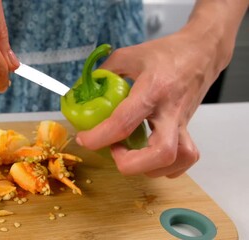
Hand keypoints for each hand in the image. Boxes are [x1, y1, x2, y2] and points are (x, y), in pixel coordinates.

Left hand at [76, 29, 228, 177]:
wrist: (202, 51)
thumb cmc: (165, 52)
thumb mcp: (128, 55)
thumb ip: (103, 73)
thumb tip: (82, 91)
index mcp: (152, 89)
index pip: (123, 122)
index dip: (98, 137)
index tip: (84, 139)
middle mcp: (170, 110)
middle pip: (160, 153)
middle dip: (130, 164)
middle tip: (114, 151)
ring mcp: (182, 122)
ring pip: (176, 160)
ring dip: (148, 167)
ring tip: (130, 153)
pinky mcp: (188, 129)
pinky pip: (185, 158)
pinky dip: (167, 167)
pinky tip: (150, 158)